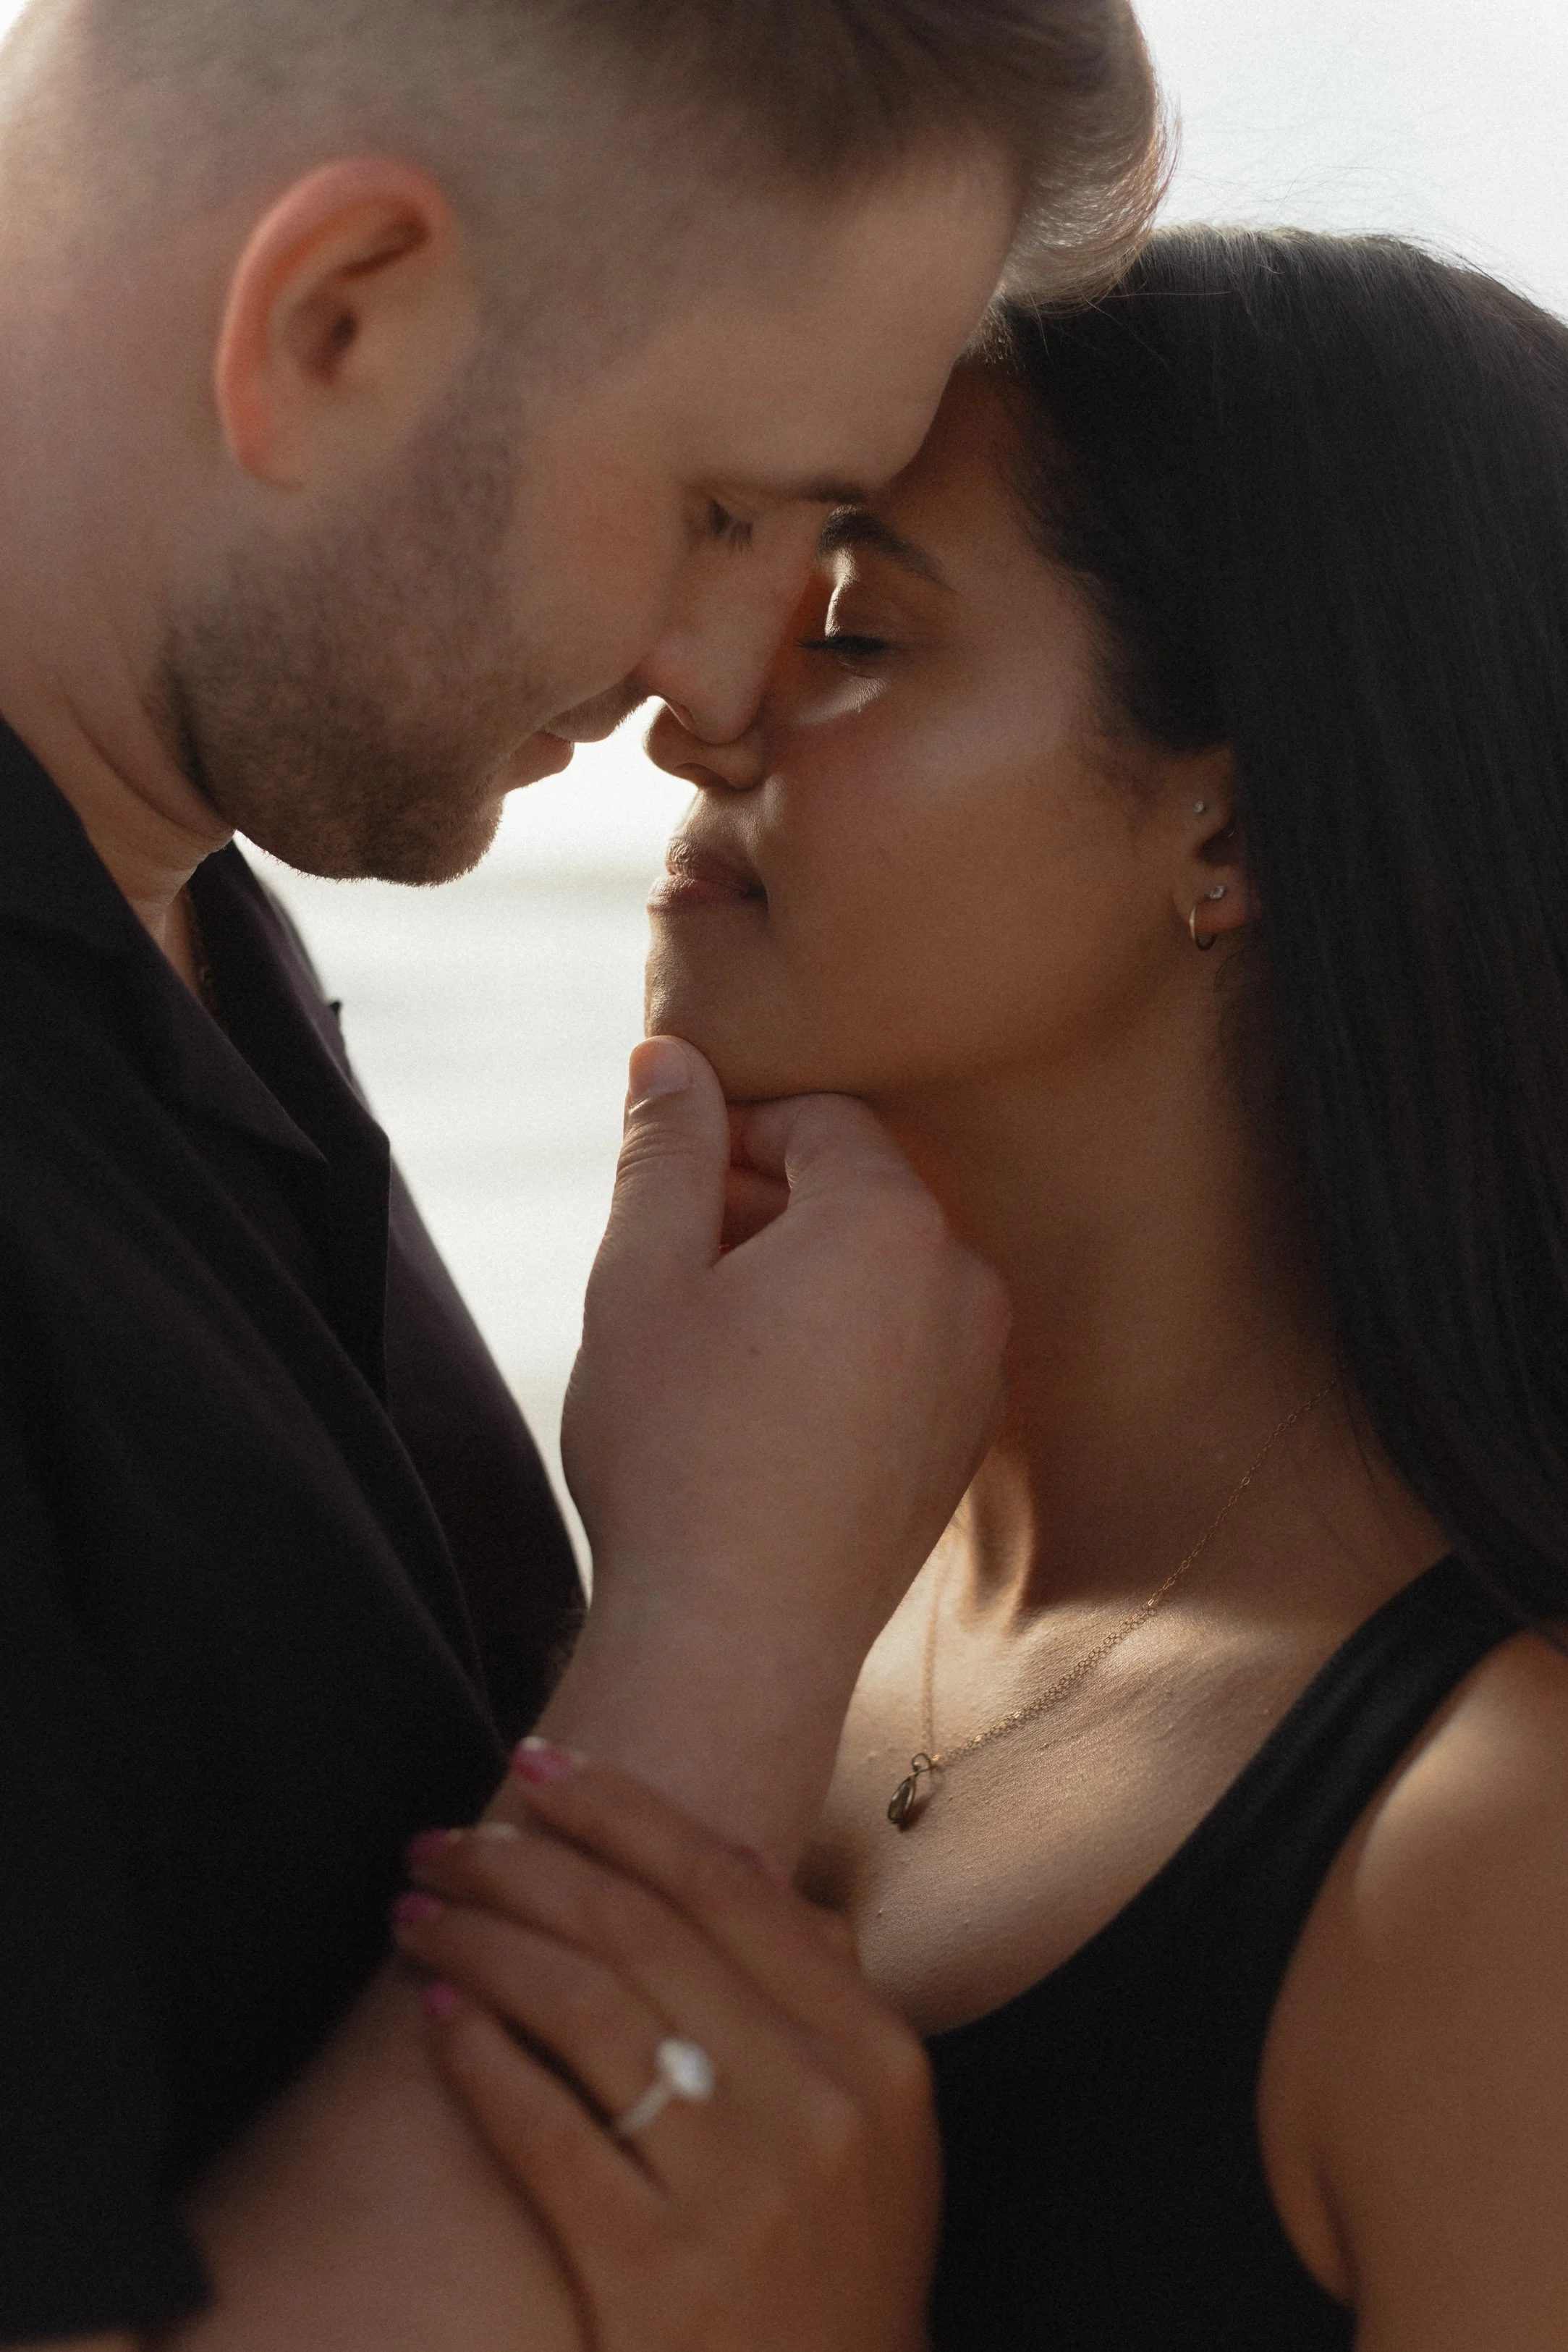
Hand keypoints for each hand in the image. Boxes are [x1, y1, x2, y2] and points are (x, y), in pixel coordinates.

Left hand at [393, 1749, 937, 2351]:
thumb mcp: (875, 2119)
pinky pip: (544, 2128)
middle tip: (443, 1837)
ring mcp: (737, 2191)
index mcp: (872, 2049)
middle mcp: (814, 2103)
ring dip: (483, 1940)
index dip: (622, 1807)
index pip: (727, 1882)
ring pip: (583, 2006)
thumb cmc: (837, 2262)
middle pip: (640, 1928)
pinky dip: (482, 2057)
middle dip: (524, 1863)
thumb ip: (819, 1983)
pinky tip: (436, 2013)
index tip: (537, 1764)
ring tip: (417, 1911)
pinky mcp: (651, 2273)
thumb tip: (741, 1852)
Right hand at [549, 1037, 1008, 1859]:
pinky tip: (760, 1406)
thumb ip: (661, 1148)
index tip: (662, 1179)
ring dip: (799, 1275)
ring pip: (881, 1273)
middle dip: (761, 1201)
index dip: (729, 1131)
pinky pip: (903, 1348)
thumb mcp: (641, 1276)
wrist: (737, 1640)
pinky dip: (839, 1344)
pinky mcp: (964, 1442)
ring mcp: (977, 1370)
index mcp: (889, 1221)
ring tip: (707, 1340)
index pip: (818, 1120)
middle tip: (667, 1262)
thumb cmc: (676, 1449)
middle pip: (857, 1192)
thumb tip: (668, 1056)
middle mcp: (962, 1282)